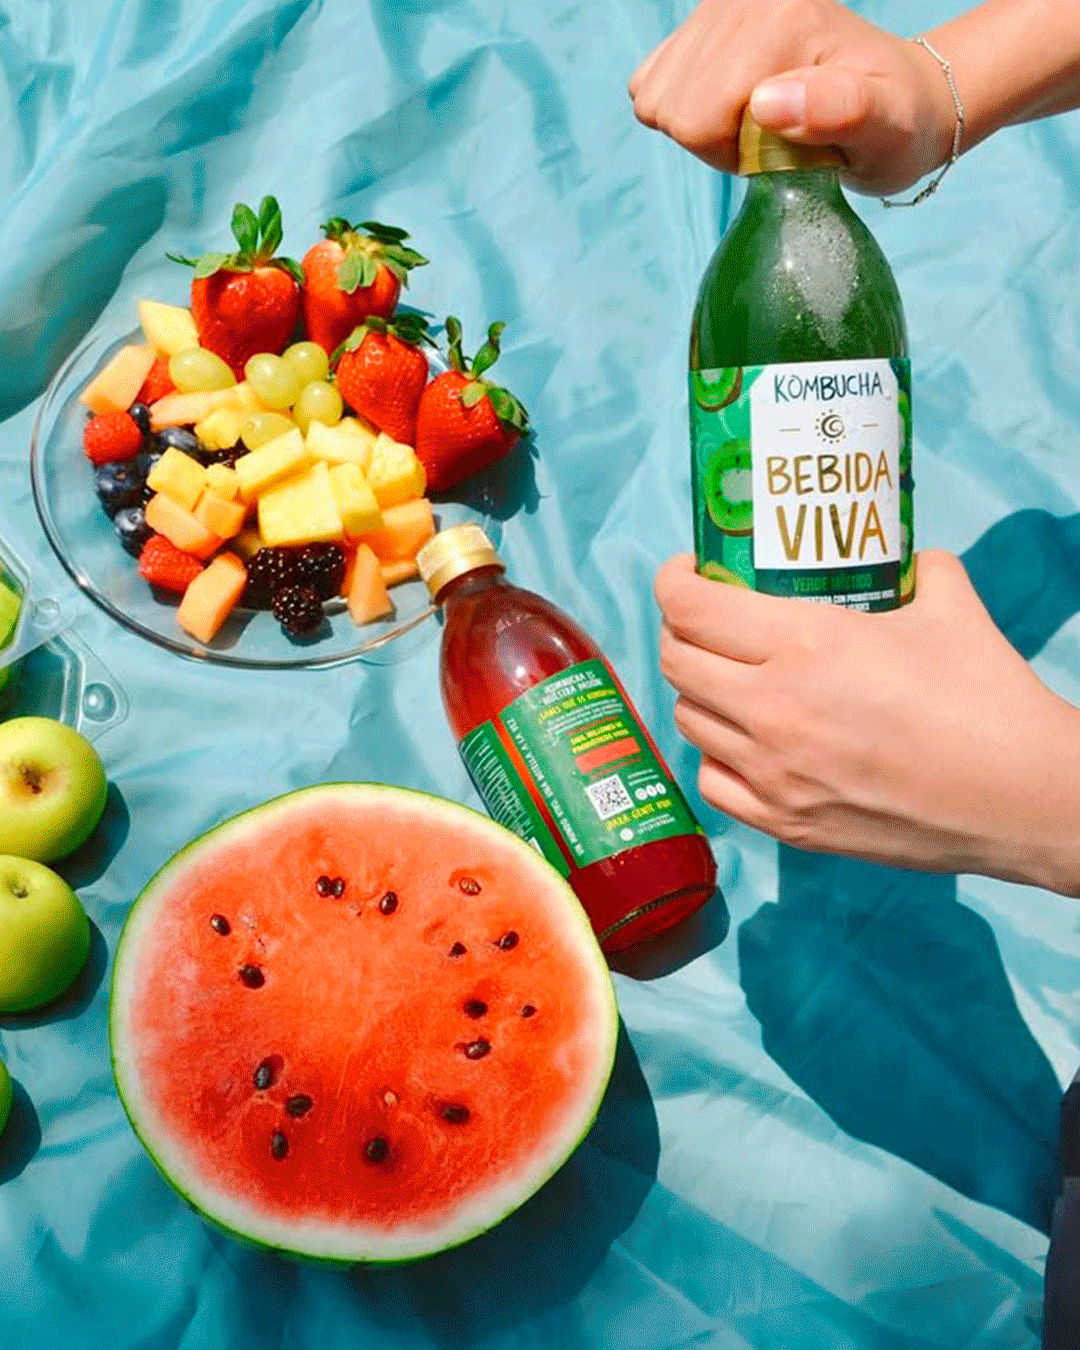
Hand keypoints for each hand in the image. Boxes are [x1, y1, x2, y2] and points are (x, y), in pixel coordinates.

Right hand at [628, 0, 956, 195]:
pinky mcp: (699, 20)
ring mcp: (716, 2)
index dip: (732, 153)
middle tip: (774, 138)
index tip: (785, 147)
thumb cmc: (895, 122)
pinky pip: (649, 84)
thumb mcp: (886, 127)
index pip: (697, 117)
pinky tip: (735, 107)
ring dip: (701, 128)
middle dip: (714, 141)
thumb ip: (837, 111)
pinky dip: (686, 109)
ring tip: (758, 124)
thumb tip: (766, 104)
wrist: (899, 94)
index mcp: (781, 14)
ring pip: (654, 97)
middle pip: (670, 107)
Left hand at [655, 550, 1079, 892]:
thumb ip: (916, 569)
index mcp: (803, 644)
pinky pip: (713, 781)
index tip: (685, 571)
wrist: (1020, 797)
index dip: (673, 581)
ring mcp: (773, 773)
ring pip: (688, 720)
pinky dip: (717, 755)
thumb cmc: (986, 698)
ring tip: (730, 680)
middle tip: (705, 621)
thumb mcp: (949, 606)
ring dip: (699, 691)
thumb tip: (906, 559)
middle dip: (680, 631)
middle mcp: (772, 708)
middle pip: (675, 661)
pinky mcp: (786, 824)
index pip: (690, 607)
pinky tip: (745, 742)